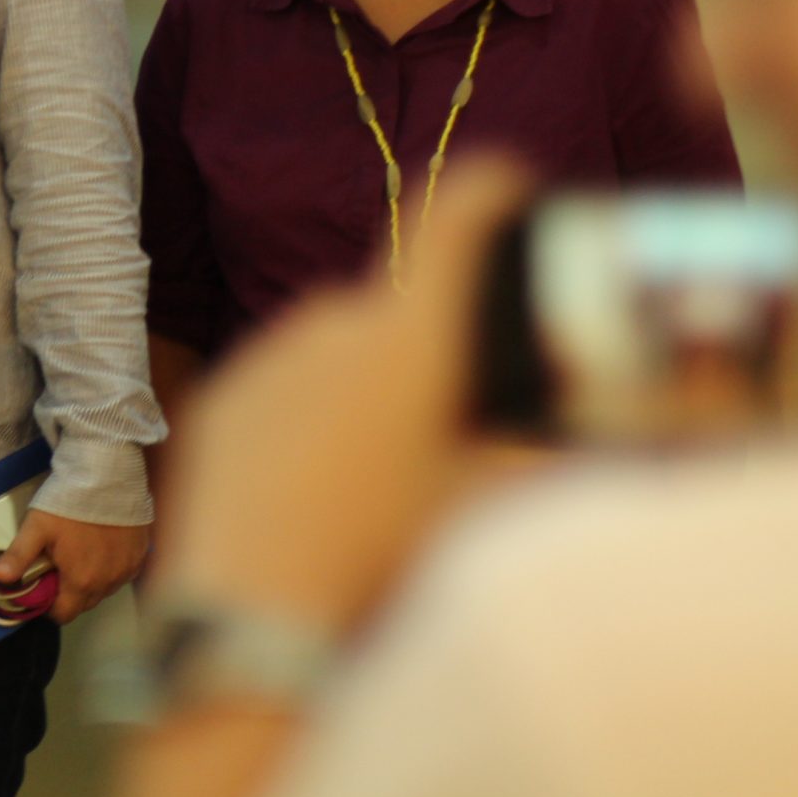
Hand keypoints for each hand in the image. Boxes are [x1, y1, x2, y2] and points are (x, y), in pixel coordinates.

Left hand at [0, 509, 149, 622]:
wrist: (109, 475)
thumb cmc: (70, 503)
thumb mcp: (37, 526)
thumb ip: (18, 555)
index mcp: (82, 582)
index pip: (64, 615)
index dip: (49, 607)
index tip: (42, 589)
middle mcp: (108, 584)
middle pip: (84, 603)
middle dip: (69, 594)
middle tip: (58, 568)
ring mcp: (128, 570)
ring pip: (105, 590)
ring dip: (91, 582)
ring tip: (79, 556)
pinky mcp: (141, 556)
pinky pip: (122, 574)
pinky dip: (110, 569)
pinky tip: (101, 549)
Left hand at [154, 158, 529, 636]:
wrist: (255, 617)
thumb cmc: (386, 559)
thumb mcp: (487, 503)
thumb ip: (539, 445)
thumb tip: (576, 417)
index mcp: (409, 340)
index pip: (454, 224)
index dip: (488, 191)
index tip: (508, 179)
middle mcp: (334, 327)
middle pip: (396, 308)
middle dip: (425, 343)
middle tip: (447, 412)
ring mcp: (268, 358)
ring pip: (336, 346)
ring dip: (363, 379)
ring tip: (376, 467)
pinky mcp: (221, 397)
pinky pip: (283, 381)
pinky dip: (309, 407)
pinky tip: (317, 477)